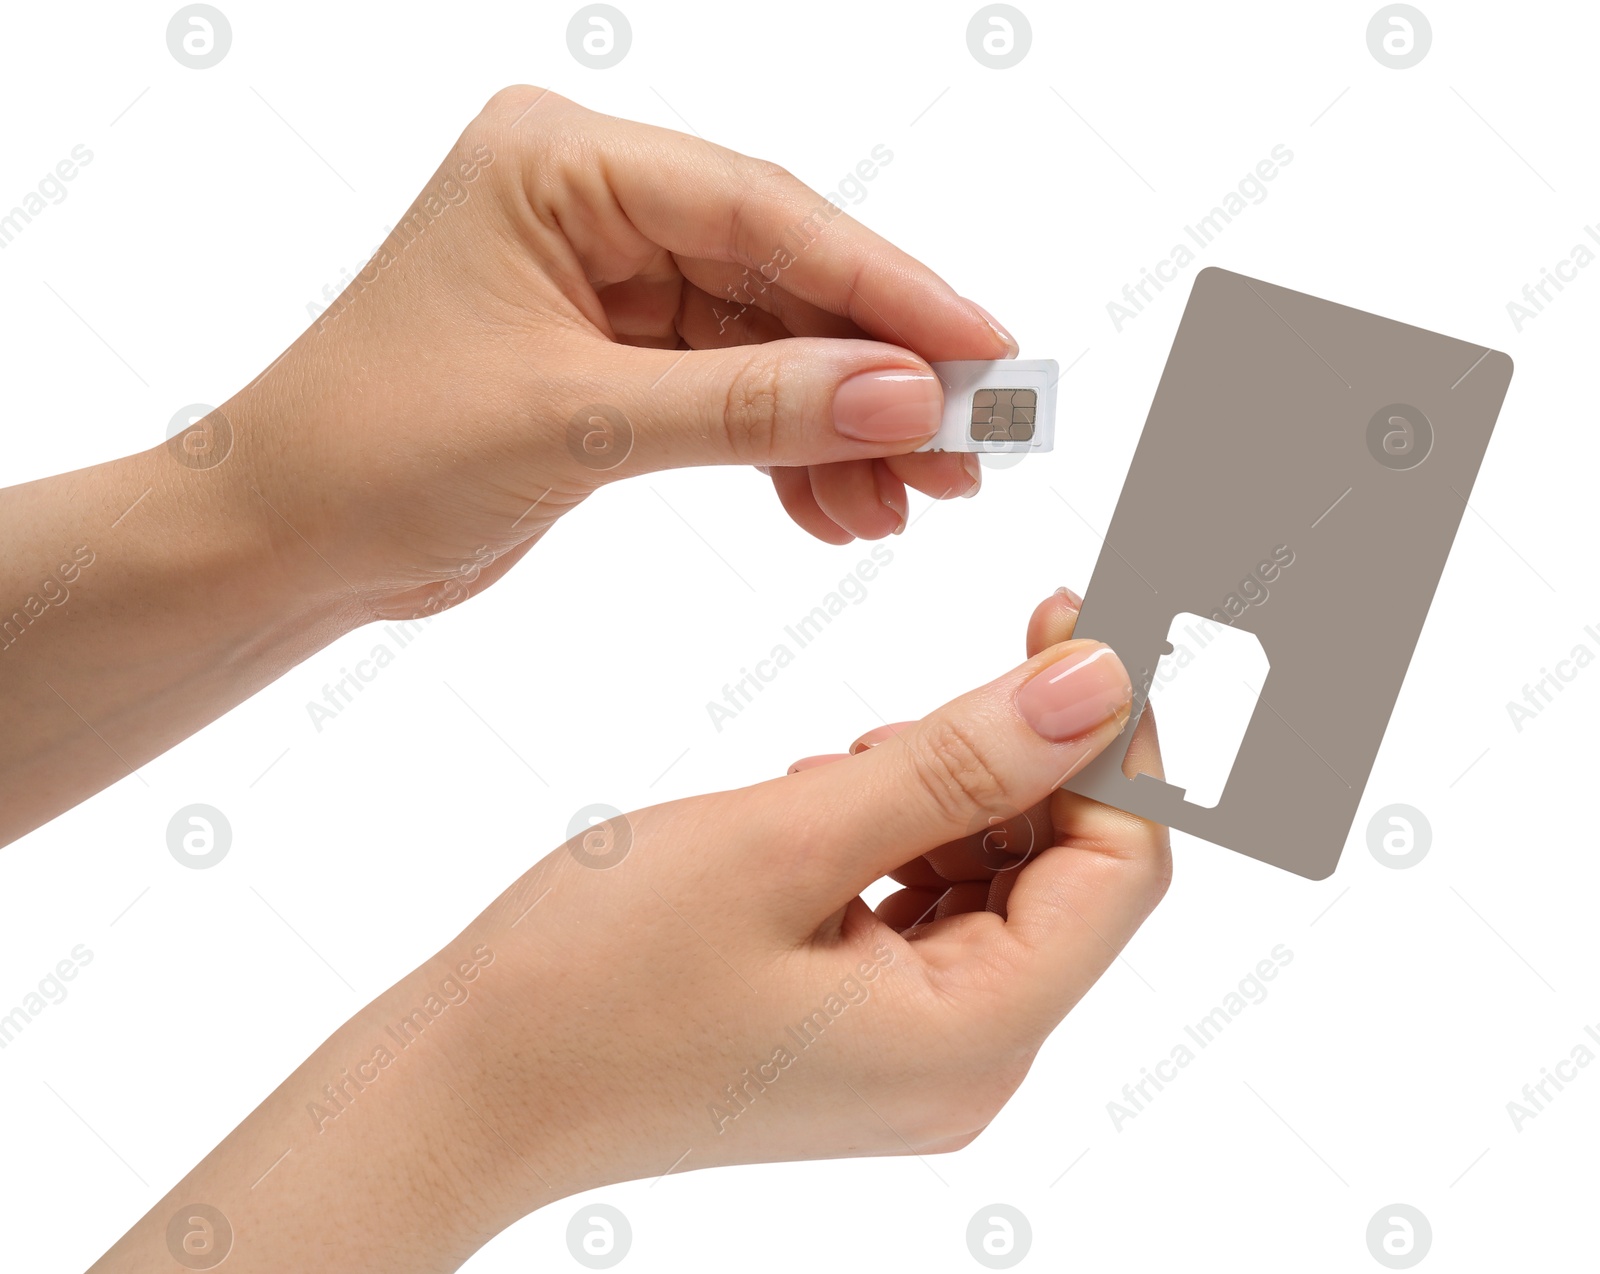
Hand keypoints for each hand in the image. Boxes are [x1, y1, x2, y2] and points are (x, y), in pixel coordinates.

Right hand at [98, 592, 1167, 1269]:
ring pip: (995, 886)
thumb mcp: (784, 842)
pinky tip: (832, 797)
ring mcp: (910, 1056)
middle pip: (1065, 878)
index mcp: (970, 1037)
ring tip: (856, 753)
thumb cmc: (591, 980)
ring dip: (958, 794)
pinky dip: (903, 839)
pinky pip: (927, 913)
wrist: (462, 1087)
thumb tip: (1099, 688)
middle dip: (1034, 757)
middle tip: (987, 651)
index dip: (1116, 739)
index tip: (1075, 624)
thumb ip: (955, 762)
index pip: (1119, 869)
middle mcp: (963, 1064)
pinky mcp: (858, 1032)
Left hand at [225, 87, 1014, 619]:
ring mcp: (606, 285)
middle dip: (876, 374)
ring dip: (843, 427)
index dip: (886, 287)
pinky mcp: (615, 363)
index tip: (984, 352)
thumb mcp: (576, 422)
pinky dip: (787, 455)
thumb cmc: (372, 450)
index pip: (762, 213)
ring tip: (910, 504)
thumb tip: (905, 397)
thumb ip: (750, 406)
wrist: (281, 542)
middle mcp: (591, 206)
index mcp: (560, 163)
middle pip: (781, 278)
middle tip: (968, 449)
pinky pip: (734, 397)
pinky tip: (835, 510)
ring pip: (770, 346)